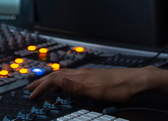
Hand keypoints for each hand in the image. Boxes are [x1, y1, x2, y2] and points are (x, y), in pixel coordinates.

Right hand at [26, 66, 156, 102]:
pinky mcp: (94, 77)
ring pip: (64, 76)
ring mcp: (88, 74)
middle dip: (41, 83)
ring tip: (43, 88)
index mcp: (80, 77)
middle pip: (56, 76)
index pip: (54, 80)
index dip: (41, 87)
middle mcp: (82, 73)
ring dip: (51, 82)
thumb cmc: (120, 88)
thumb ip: (76, 87)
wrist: (137, 81)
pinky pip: (72, 78)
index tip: (31, 95)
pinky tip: (66, 88)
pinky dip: (63, 83)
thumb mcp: (97, 91)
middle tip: (29, 88)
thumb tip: (58, 81)